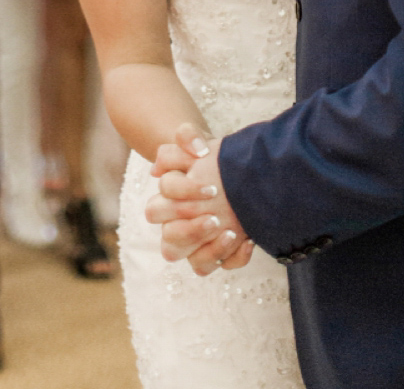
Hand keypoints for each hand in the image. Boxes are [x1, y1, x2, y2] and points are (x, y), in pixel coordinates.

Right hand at [146, 123, 253, 273]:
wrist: (230, 173)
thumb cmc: (209, 159)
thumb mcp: (199, 142)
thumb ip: (188, 136)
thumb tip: (195, 151)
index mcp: (165, 199)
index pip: (156, 208)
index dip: (182, 199)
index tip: (211, 188)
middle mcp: (173, 224)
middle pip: (168, 238)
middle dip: (192, 230)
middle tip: (216, 217)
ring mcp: (191, 243)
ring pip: (187, 259)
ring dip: (208, 249)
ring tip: (230, 232)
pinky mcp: (209, 255)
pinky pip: (208, 267)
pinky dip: (229, 258)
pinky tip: (246, 241)